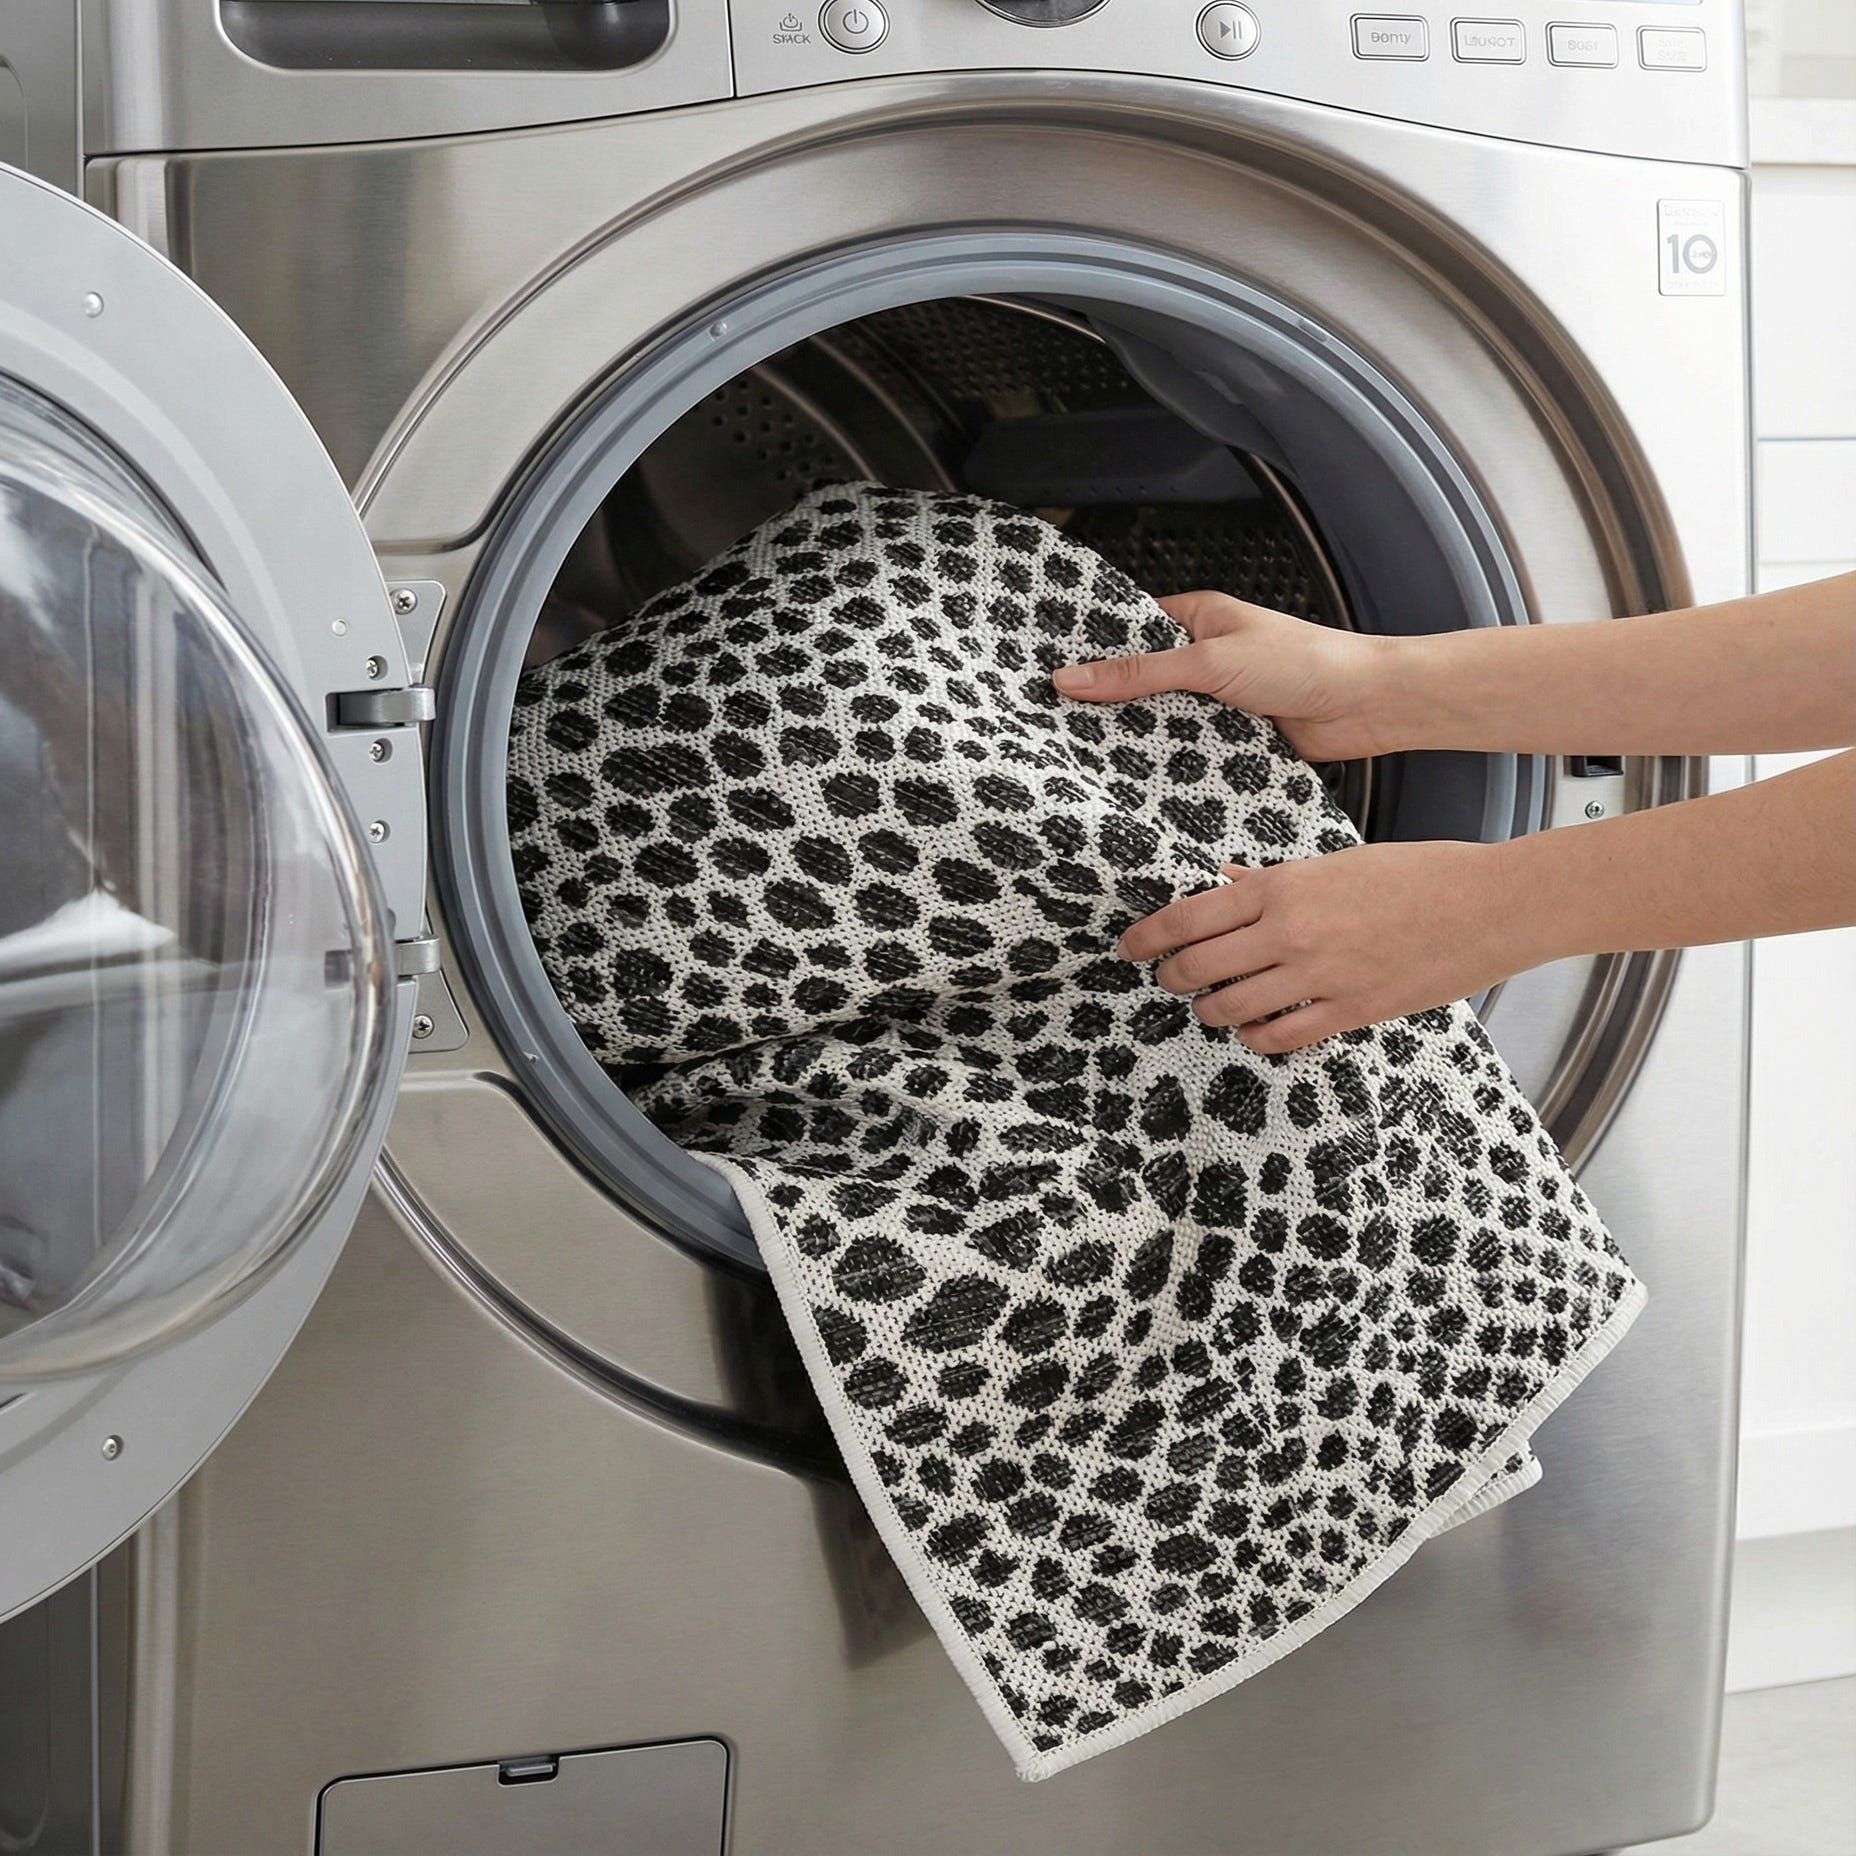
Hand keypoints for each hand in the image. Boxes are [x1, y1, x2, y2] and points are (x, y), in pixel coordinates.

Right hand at [1052, 590, 1405, 761]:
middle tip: (1058, 724)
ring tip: (1089, 758)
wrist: (1370, 705)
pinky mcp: (1233, 740)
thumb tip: (1075, 677)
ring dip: (1143, 738)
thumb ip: (1141, 674)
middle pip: (1141, 683)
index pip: (1130, 632)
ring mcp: (1218, 702)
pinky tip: (1143, 780)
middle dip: (1110, 703)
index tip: (1049, 673)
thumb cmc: (1307, 661)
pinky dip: (1173, 765)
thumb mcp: (1210, 661)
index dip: (1092, 651)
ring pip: (1163, 722)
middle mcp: (1205, 659)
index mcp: (1197, 619)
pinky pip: (1190, 753)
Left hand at [1118, 839, 1532, 1053]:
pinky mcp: (1347, 1012)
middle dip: (1172, 976)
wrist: (1488, 904)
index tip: (1128, 946)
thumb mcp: (1336, 864)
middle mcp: (1288, 931)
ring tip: (1210, 1005)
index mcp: (1282, 886)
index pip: (1188, 916)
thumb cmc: (1418, 874)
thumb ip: (1273, 881)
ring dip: (1209, 1010)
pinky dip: (1255, 1038)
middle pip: (1196, 966)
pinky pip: (1277, 1038)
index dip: (1147, 936)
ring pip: (1228, 1008)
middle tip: (1169, 978)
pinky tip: (1255, 1030)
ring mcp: (1316, 976)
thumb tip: (1225, 882)